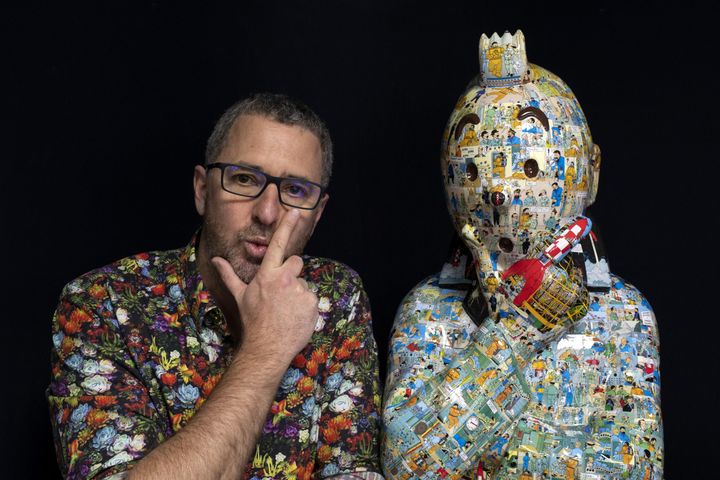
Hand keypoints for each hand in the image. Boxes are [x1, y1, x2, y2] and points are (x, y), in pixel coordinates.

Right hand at [211, 209, 318, 366]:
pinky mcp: (312, 303)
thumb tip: (215, 259)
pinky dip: (305, 306)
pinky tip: (295, 316)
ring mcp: (300, 290)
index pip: (278, 244)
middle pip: (297, 262)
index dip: (287, 226)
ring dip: (297, 293)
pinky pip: (311, 298)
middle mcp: (285, 279)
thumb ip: (229, 274)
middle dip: (292, 271)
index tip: (296, 212)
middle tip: (282, 291)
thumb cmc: (253, 320)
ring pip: (303, 283)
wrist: (267, 347)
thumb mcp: (240, 295)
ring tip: (286, 310)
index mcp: (267, 275)